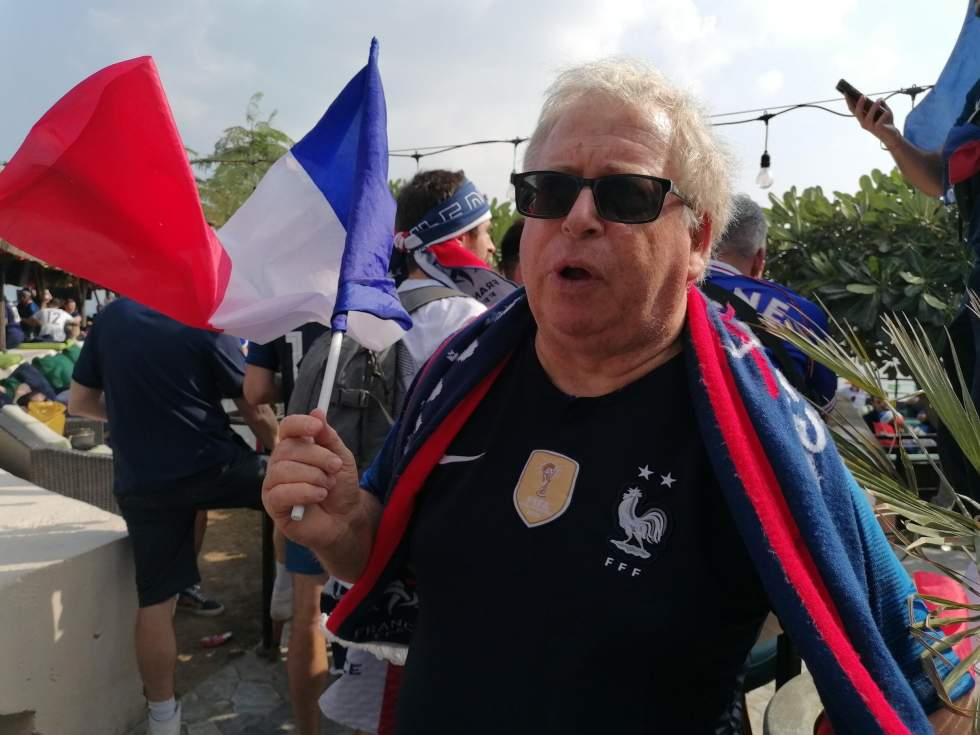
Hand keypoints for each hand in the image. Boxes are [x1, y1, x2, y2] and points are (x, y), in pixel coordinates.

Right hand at [262, 409, 362, 553]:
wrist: (345, 519)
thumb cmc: (340, 489)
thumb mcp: (341, 459)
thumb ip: (329, 438)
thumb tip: (317, 411)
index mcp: (295, 449)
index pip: (287, 428)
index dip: (300, 424)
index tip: (316, 426)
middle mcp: (280, 464)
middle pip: (287, 448)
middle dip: (317, 457)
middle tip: (334, 467)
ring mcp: (274, 485)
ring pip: (283, 470)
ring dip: (313, 476)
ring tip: (327, 486)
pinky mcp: (273, 505)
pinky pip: (280, 493)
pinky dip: (304, 492)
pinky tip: (319, 496)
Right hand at [846, 94, 900, 148]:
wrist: (891, 134)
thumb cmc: (885, 122)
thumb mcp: (884, 110)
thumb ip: (881, 104)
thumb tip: (879, 99)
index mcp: (862, 117)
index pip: (853, 109)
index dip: (848, 101)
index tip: (846, 92)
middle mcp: (863, 122)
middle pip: (858, 113)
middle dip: (859, 104)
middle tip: (863, 96)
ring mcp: (870, 127)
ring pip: (868, 117)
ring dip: (873, 108)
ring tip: (879, 100)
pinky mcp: (878, 129)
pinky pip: (879, 122)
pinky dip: (883, 116)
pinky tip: (887, 112)